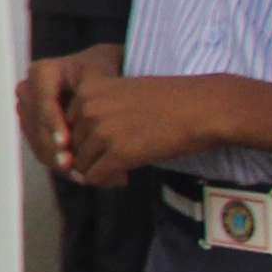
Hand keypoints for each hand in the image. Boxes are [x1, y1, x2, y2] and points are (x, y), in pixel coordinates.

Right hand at [20, 41, 110, 172]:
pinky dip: (56, 160)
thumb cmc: (103, 75)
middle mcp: (27, 89)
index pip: (44, 102)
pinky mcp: (31, 125)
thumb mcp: (102, 82)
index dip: (53, 123)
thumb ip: (94, 106)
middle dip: (53, 148)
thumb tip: (89, 136)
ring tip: (79, 175)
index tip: (64, 143)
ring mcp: (26, 108)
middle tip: (72, 167)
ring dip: (54, 159)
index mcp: (41, 72)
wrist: (98, 74)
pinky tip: (75, 173)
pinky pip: (39, 146)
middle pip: (36, 124)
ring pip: (35, 139)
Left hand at [60, 58, 208, 187]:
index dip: (83, 141)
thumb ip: (98, 113)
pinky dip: (107, 181)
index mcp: (87, 89)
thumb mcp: (123, 95)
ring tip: (122, 171)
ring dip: (98, 172)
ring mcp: (101, 131)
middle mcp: (88, 108)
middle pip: (71, 147)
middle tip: (113, 165)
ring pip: (81, 165)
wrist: (204, 107)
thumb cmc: (171, 101)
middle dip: (89, 159)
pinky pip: (96, 177)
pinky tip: (126, 177)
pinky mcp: (119, 154)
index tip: (103, 147)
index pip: (66, 125)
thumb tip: (81, 145)